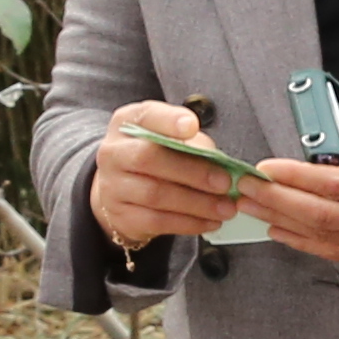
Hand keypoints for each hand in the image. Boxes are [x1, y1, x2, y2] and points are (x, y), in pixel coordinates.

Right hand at [88, 100, 246, 251]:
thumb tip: (218, 160)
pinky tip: (210, 222)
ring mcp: (113, 187)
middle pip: (149, 158)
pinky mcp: (122, 216)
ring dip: (197, 203)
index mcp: (128, 123)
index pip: (146, 116)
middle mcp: (113, 152)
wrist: (121, 191)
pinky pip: (157, 222)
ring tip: (225, 208)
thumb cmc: (155, 157)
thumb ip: (191, 142)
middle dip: (192, 171)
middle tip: (224, 182)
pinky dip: (188, 223)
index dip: (169, 121)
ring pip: (155, 195)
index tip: (192, 126)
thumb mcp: (168, 139)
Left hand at [236, 82, 338, 268]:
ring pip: (327, 239)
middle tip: (245, 190)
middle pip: (320, 216)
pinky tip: (286, 232)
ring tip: (254, 210)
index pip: (334, 184)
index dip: (294, 178)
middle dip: (276, 203)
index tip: (265, 167)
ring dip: (286, 225)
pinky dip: (309, 243)